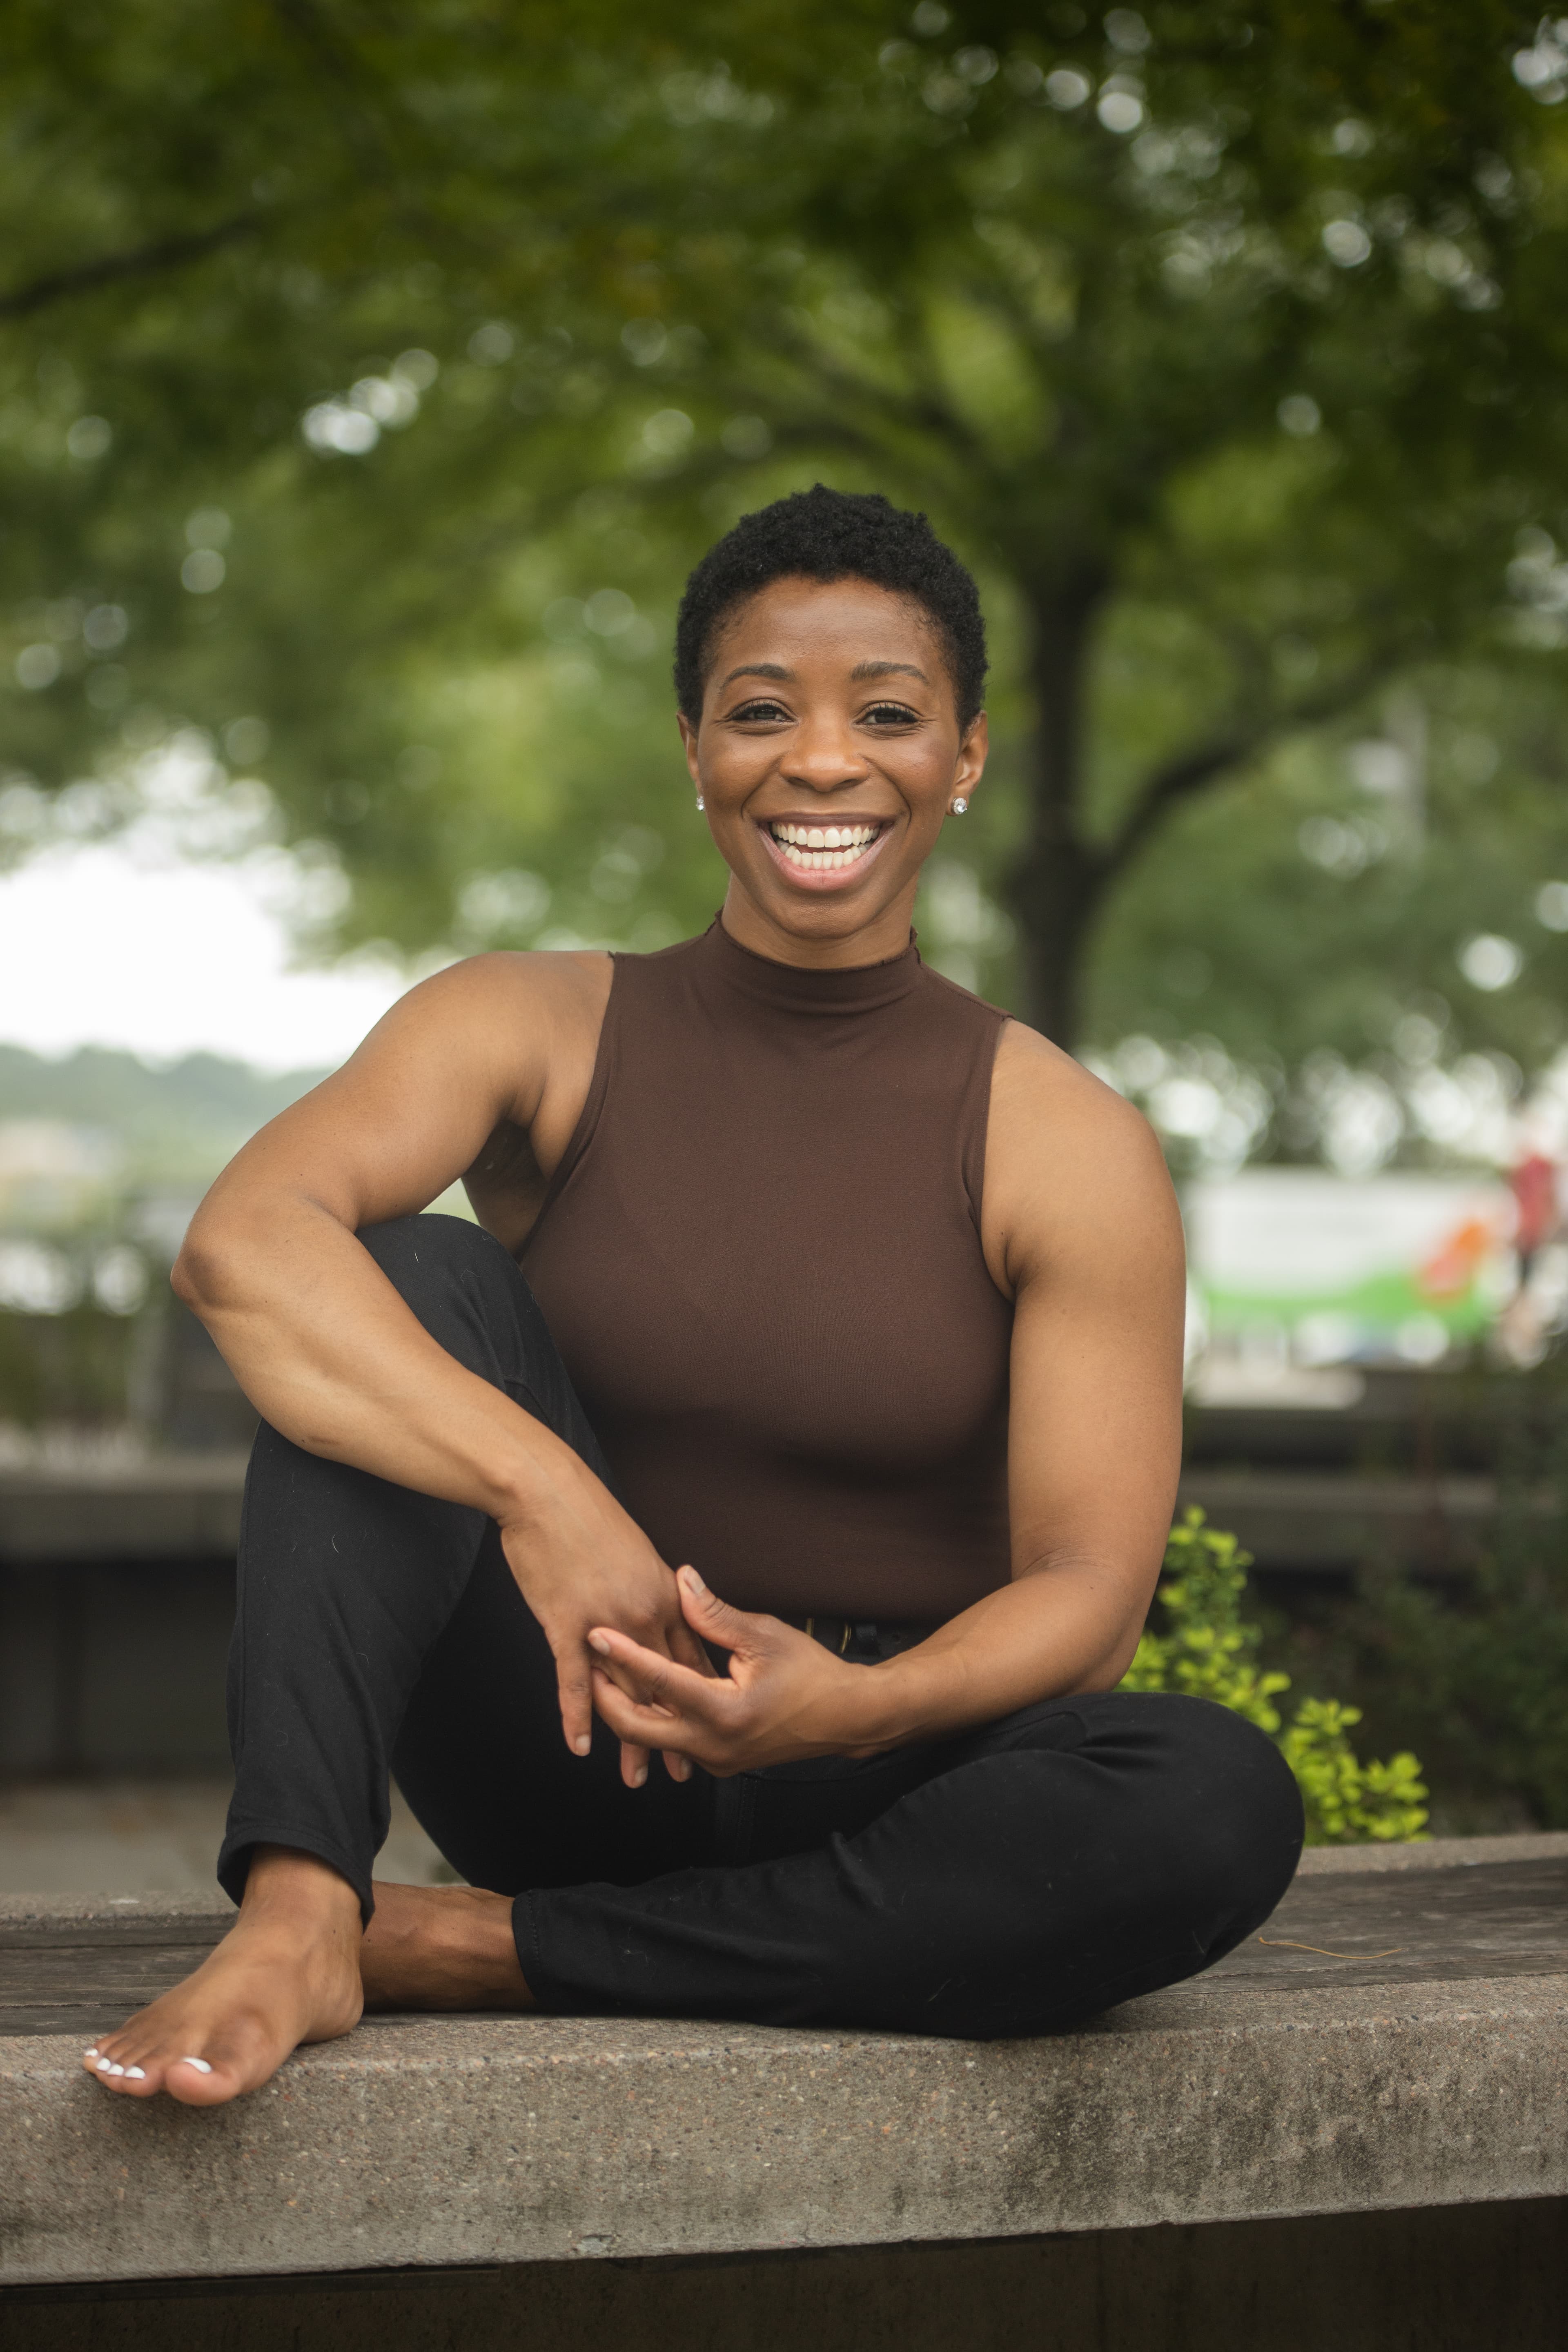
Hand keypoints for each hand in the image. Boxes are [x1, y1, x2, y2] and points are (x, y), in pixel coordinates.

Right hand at [497, 1466, 715, 1787]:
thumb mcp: (634, 1552)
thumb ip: (652, 1588)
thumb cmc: (587, 1516)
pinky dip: (577, 1715)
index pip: (689, 1657)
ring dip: (630, 1738)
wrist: (549, 1491)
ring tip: (636, 1777)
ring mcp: (606, 1620)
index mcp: (664, 1594)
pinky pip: (574, 1679)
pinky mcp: (567, 1622)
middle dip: (674, 1732)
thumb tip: (667, 1605)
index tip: (710, 1728)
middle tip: (681, 1774)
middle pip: (664, 1685)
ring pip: (625, 1692)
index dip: (699, 1697)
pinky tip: (580, 1745)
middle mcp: (643, 1613)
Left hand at [586, 1567, 877, 1776]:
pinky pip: (673, 1740)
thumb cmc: (812, 1675)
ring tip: (607, 1673)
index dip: (624, 1654)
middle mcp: (713, 1744)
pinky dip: (653, 1716)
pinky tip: (644, 1691)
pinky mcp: (718, 1760)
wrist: (845, 1717)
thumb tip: (682, 1580)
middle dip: (605, 1697)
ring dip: (627, 1708)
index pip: (660, 1681)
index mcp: (725, 1712)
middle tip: (591, 1663)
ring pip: (652, 1737)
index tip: (597, 1633)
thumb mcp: (765, 1636)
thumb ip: (715, 1614)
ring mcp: (715, 1759)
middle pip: (637, 1727)